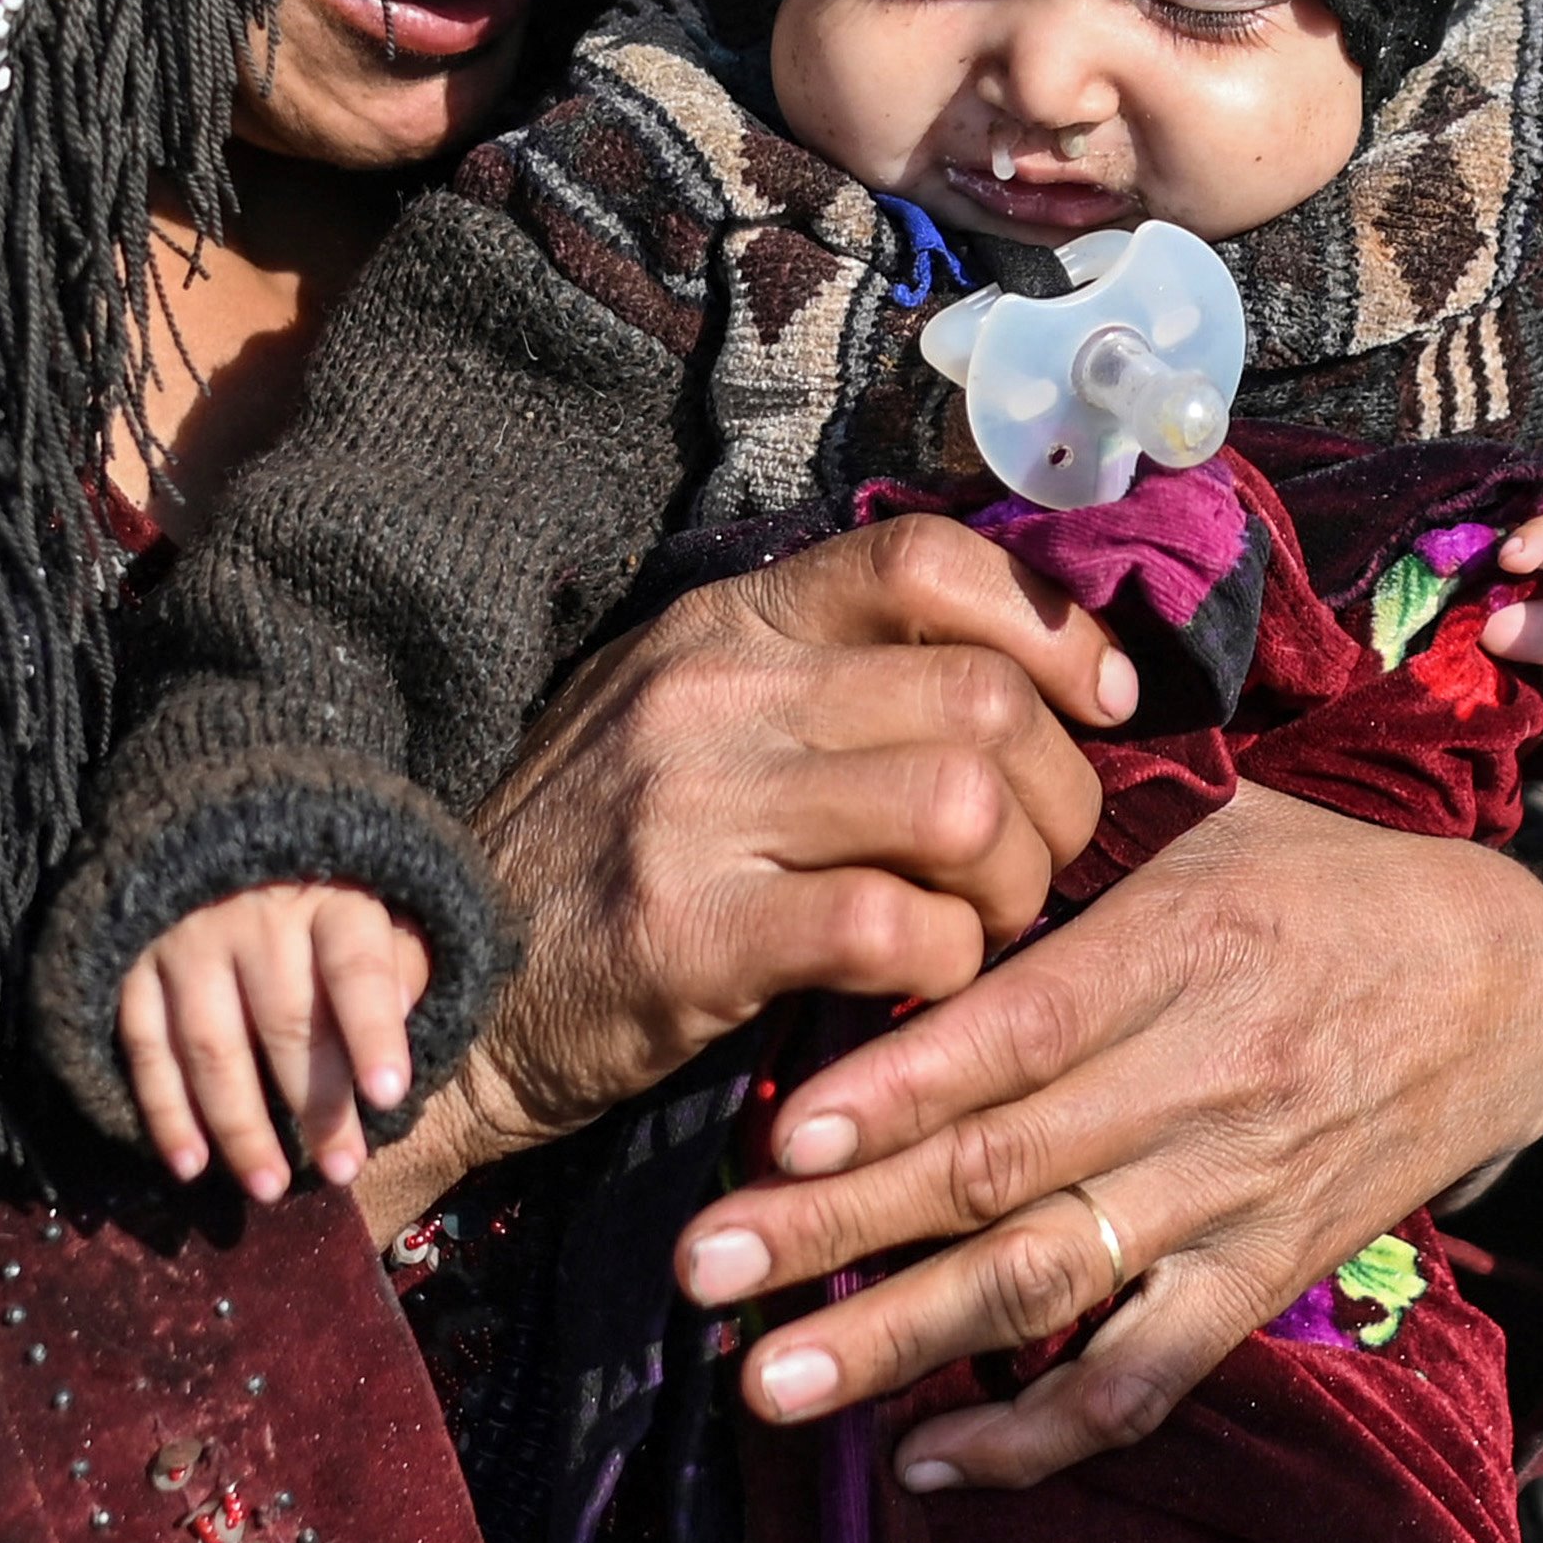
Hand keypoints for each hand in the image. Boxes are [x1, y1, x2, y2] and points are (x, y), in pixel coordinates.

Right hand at [117, 882, 427, 1199]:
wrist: (209, 825)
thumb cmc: (319, 886)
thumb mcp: (378, 900)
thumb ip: (398, 958)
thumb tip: (402, 1016)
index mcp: (329, 897)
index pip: (356, 970)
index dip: (373, 1032)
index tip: (389, 1095)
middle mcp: (252, 914)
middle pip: (285, 1022)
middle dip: (316, 1104)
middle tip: (343, 1169)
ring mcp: (184, 939)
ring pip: (211, 1047)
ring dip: (239, 1126)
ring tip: (270, 1188)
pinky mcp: (131, 963)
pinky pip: (145, 1048)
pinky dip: (165, 1112)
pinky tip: (190, 1165)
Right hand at [372, 520, 1128, 1227]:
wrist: (443, 984)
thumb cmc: (601, 860)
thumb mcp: (691, 722)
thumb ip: (825, 680)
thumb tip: (1019, 673)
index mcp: (724, 623)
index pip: (923, 557)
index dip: (1049, 626)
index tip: (1099, 701)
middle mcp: (711, 690)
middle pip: (978, 697)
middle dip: (1062, 790)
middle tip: (1045, 858)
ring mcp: (695, 806)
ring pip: (961, 808)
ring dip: (1014, 884)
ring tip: (983, 923)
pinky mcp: (689, 932)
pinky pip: (895, 928)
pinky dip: (946, 965)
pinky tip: (918, 983)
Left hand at [669, 790, 1542, 1490]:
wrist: (1511, 985)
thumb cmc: (1327, 880)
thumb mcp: (1216, 817)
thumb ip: (1075, 835)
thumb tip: (909, 816)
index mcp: (1184, 944)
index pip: (1025, 1031)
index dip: (902, 1091)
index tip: (783, 1137)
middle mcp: (1207, 1078)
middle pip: (1002, 1170)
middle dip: (839, 1230)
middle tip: (702, 1269)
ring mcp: (1236, 1189)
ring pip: (1051, 1282)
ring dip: (901, 1339)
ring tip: (770, 1381)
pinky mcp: (1269, 1271)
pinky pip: (1148, 1373)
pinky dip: (1041, 1430)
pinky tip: (929, 1455)